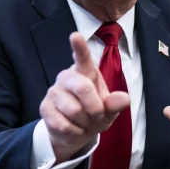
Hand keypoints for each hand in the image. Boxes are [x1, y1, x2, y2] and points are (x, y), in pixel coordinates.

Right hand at [40, 32, 130, 161]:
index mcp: (85, 72)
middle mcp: (67, 77)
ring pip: (74, 111)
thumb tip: (124, 99)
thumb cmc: (94, 115)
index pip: (83, 57)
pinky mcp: (44, 108)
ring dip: (85, 123)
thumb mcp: (109, 111)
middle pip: (83, 88)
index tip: (75, 35)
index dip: (79, 47)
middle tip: (98, 116)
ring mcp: (54, 92)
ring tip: (84, 122)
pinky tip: (74, 129)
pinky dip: (75, 132)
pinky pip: (64, 125)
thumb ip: (115, 104)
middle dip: (96, 108)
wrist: (75, 133)